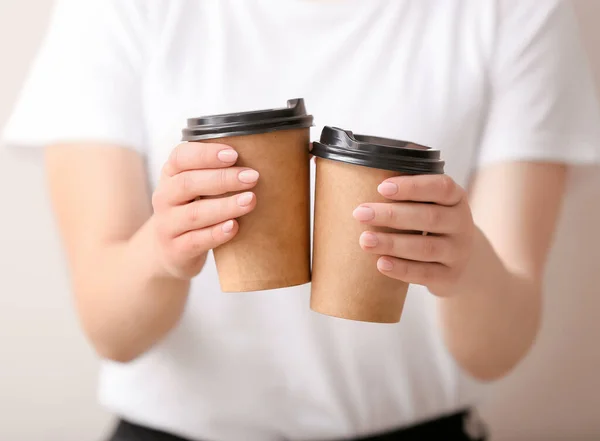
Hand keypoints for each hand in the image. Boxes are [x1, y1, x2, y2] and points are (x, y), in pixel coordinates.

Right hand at [151, 143, 257, 278]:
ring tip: (250, 200)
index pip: (180, 157)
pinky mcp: (176, 250)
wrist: (169, 251)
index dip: (206, 154)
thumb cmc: (192, 210)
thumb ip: (215, 172)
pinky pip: (196, 241)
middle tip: (252, 177)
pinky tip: (234, 226)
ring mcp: (167, 226)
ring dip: (225, 206)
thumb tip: (261, 155)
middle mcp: (164, 198)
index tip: (234, 154)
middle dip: (223, 179)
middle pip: (188, 183)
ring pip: (195, 214)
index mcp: (170, 175)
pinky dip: (216, 233)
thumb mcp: (195, 188)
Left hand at [353, 174, 474, 296]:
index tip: (381, 187)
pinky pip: (425, 274)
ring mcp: (458, 252)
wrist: (459, 261)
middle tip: (360, 213)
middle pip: (429, 217)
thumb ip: (407, 192)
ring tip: (364, 240)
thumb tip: (366, 176)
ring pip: (425, 248)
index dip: (412, 186)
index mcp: (456, 199)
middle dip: (392, 215)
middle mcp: (462, 224)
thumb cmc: (432, 223)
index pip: (441, 187)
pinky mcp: (450, 277)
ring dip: (392, 243)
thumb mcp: (430, 203)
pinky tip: (381, 263)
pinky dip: (402, 269)